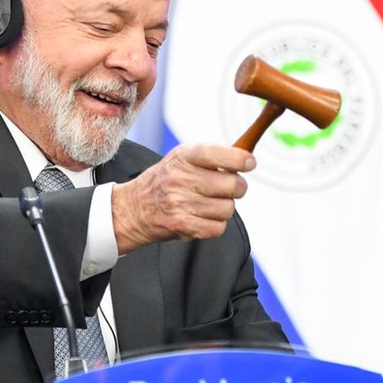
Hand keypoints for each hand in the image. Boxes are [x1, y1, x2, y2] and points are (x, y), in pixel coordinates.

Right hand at [111, 144, 255, 252]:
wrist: (132, 208)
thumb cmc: (165, 180)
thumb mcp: (182, 158)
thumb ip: (212, 157)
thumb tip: (247, 159)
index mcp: (184, 156)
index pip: (219, 154)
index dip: (240, 159)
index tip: (249, 163)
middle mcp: (181, 178)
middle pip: (232, 185)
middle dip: (237, 188)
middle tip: (229, 188)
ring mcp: (180, 203)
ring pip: (228, 208)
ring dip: (224, 208)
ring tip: (210, 204)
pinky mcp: (181, 225)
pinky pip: (218, 228)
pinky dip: (215, 225)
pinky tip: (203, 218)